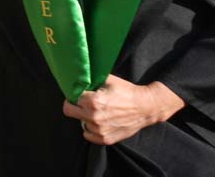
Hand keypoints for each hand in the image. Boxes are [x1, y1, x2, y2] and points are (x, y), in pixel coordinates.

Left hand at [61, 75, 184, 145]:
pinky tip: (100, 121)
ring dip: (85, 117)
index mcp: (93, 101)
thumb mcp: (109, 79)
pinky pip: (88, 135)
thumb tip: (78, 76)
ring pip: (80, 123)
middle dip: (74, 105)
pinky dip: (91, 129)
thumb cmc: (127, 91)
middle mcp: (94, 117)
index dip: (74, 94)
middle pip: (69, 111)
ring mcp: (99, 130)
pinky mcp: (105, 139)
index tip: (79, 93)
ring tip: (97, 111)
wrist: (145, 107)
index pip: (70, 98)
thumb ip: (91, 79)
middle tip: (82, 102)